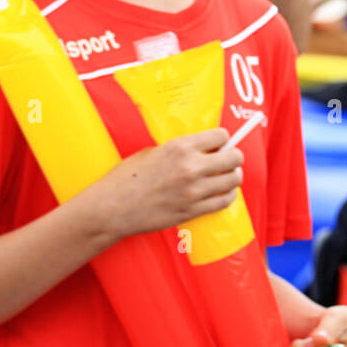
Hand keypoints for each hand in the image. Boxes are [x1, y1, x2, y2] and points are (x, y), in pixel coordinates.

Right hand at [86, 128, 243, 241]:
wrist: (112, 208)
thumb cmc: (126, 178)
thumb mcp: (152, 152)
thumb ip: (179, 150)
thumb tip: (201, 149)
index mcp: (180, 147)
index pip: (221, 136)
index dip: (222, 139)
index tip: (219, 144)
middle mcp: (191, 167)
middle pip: (234, 158)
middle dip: (233, 157)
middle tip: (228, 160)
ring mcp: (194, 191)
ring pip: (233, 180)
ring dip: (232, 177)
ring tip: (226, 176)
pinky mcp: (193, 211)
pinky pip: (224, 201)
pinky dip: (227, 195)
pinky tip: (222, 192)